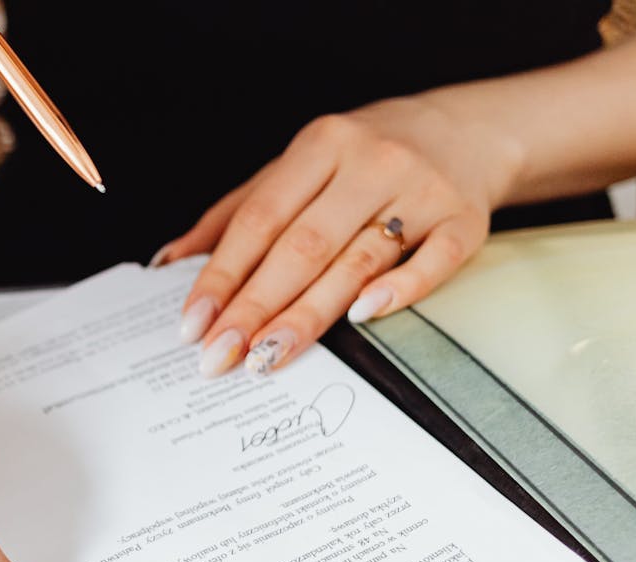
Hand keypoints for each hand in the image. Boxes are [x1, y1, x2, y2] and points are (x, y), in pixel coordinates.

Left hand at [156, 96, 522, 376]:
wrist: (466, 131)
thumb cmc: (361, 159)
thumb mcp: (295, 167)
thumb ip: (232, 214)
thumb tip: (169, 262)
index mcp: (320, 145)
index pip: (259, 219)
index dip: (222, 274)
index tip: (193, 323)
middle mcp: (370, 162)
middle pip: (302, 246)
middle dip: (254, 307)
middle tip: (220, 356)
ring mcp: (422, 190)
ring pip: (356, 262)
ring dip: (307, 315)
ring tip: (267, 356)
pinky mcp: (465, 220)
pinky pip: (432, 262)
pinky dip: (398, 291)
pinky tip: (360, 318)